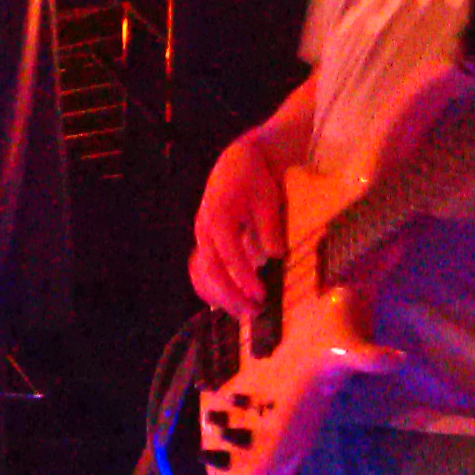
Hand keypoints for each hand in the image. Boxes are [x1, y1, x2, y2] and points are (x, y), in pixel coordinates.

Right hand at [189, 134, 286, 320]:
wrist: (236, 162)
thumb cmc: (254, 179)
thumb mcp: (267, 198)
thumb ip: (269, 226)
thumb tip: (275, 255)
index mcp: (218, 217)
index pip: (229, 255)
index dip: (244, 277)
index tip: (260, 295)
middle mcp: (204, 230)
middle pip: (210, 270)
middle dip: (230, 295)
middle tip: (253, 312)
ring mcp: (200, 237)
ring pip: (201, 275)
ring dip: (220, 296)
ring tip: (244, 311)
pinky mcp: (203, 243)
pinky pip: (199, 271)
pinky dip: (210, 289)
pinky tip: (227, 301)